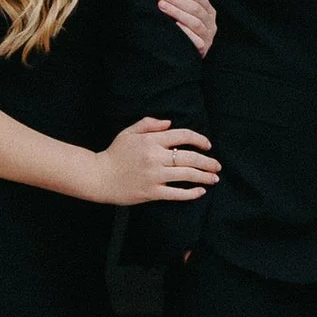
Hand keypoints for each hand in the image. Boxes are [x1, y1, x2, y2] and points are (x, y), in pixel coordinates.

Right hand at [90, 116, 219, 206]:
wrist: (98, 176)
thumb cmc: (114, 153)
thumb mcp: (129, 132)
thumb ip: (149, 124)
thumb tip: (170, 123)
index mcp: (151, 140)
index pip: (183, 135)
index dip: (199, 139)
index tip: (208, 145)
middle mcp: (155, 157)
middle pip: (189, 157)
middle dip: (208, 162)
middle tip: (217, 166)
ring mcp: (154, 176)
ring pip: (186, 175)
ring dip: (204, 177)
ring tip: (214, 178)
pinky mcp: (151, 192)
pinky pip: (176, 193)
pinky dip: (190, 193)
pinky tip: (200, 192)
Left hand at [152, 0, 218, 57]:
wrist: (187, 58)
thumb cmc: (187, 31)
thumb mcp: (190, 14)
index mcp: (209, 11)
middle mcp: (211, 23)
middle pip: (195, 7)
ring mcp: (208, 36)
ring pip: (194, 22)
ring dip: (176, 11)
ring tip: (160, 5)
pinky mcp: (203, 49)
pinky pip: (195, 40)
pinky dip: (185, 31)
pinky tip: (173, 25)